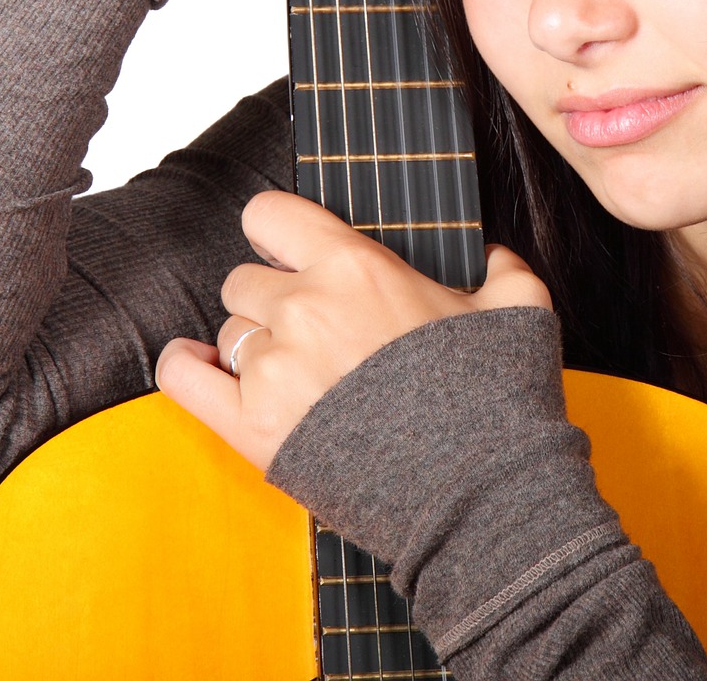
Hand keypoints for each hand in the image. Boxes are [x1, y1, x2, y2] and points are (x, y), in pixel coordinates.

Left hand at [155, 190, 551, 471]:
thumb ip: (503, 267)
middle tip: (313, 332)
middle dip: (273, 299)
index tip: (289, 248)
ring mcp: (273, 368)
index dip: (277, 230)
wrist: (477, 493)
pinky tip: (198, 364)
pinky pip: (184, 379)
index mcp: (354, 267)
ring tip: (300, 375)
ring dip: (255, 346)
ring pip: (229, 333)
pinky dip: (187, 367)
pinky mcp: (254, 428)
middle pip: (245, 280)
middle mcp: (303, 308)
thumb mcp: (522, 310)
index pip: (269, 214)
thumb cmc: (494, 401)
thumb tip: (493, 255)